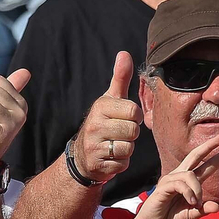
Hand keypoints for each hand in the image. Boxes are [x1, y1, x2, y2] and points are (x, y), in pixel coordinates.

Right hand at [72, 52, 142, 184]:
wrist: (83, 155)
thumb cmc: (103, 123)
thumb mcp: (110, 99)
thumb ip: (120, 78)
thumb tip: (124, 54)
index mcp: (101, 107)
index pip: (134, 112)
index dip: (134, 117)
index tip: (124, 118)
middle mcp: (95, 125)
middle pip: (133, 131)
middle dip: (130, 134)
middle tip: (119, 133)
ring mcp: (95, 146)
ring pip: (129, 148)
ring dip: (127, 149)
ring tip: (115, 144)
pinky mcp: (98, 165)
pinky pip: (123, 164)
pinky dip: (121, 162)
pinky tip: (111, 156)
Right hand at [132, 136, 218, 218]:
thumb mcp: (192, 215)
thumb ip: (204, 210)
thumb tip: (217, 207)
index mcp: (189, 182)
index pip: (206, 165)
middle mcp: (180, 177)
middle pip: (195, 155)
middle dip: (209, 146)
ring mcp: (171, 180)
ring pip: (190, 175)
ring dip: (197, 189)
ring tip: (196, 203)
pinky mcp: (163, 187)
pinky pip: (180, 184)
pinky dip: (188, 193)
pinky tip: (191, 202)